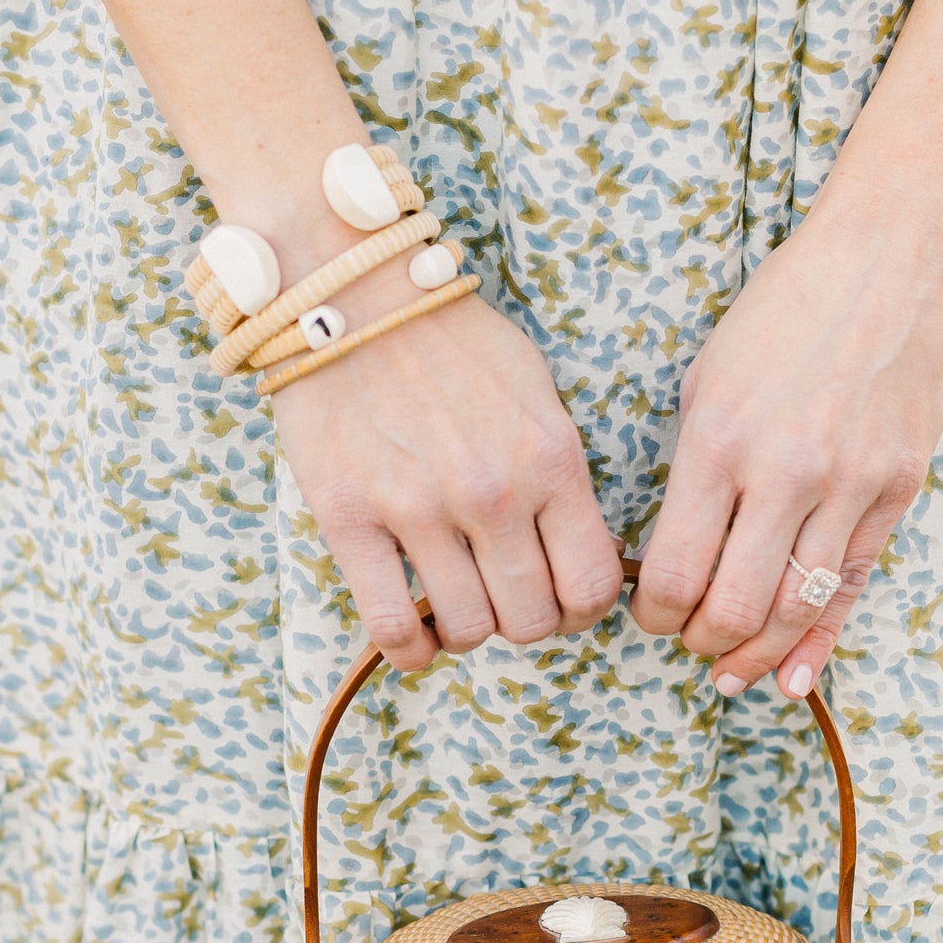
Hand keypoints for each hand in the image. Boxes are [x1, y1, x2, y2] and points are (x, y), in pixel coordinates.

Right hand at [272, 268, 622, 671]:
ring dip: (468, 630)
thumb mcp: (537, 391)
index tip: (562, 598)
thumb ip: (561, 471)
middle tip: (506, 598)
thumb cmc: (452, 340)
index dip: (583, 609)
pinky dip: (410, 649)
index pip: (593, 584)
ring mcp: (418, 508)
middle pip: (532, 620)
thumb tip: (586, 548)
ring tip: (457, 603)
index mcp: (550, 460)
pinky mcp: (349, 518)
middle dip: (527, 621)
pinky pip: (391, 624)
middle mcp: (493, 492)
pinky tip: (415, 639)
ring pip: (470, 629)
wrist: (352, 293)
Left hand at [631, 162, 942, 696]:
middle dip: (699, 642)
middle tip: (688, 641)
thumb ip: (692, 470)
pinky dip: (820, 641)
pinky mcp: (898, 489)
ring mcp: (850, 484)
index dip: (651, 613)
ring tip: (730, 668)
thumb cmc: (784, 311)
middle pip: (733, 608)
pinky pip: (854, 586)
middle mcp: (785, 471)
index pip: (672, 570)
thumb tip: (672, 556)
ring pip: (797, 610)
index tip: (646, 613)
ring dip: (756, 654)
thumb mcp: (708, 377)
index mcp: (719, 440)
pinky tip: (794, 676)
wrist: (891, 259)